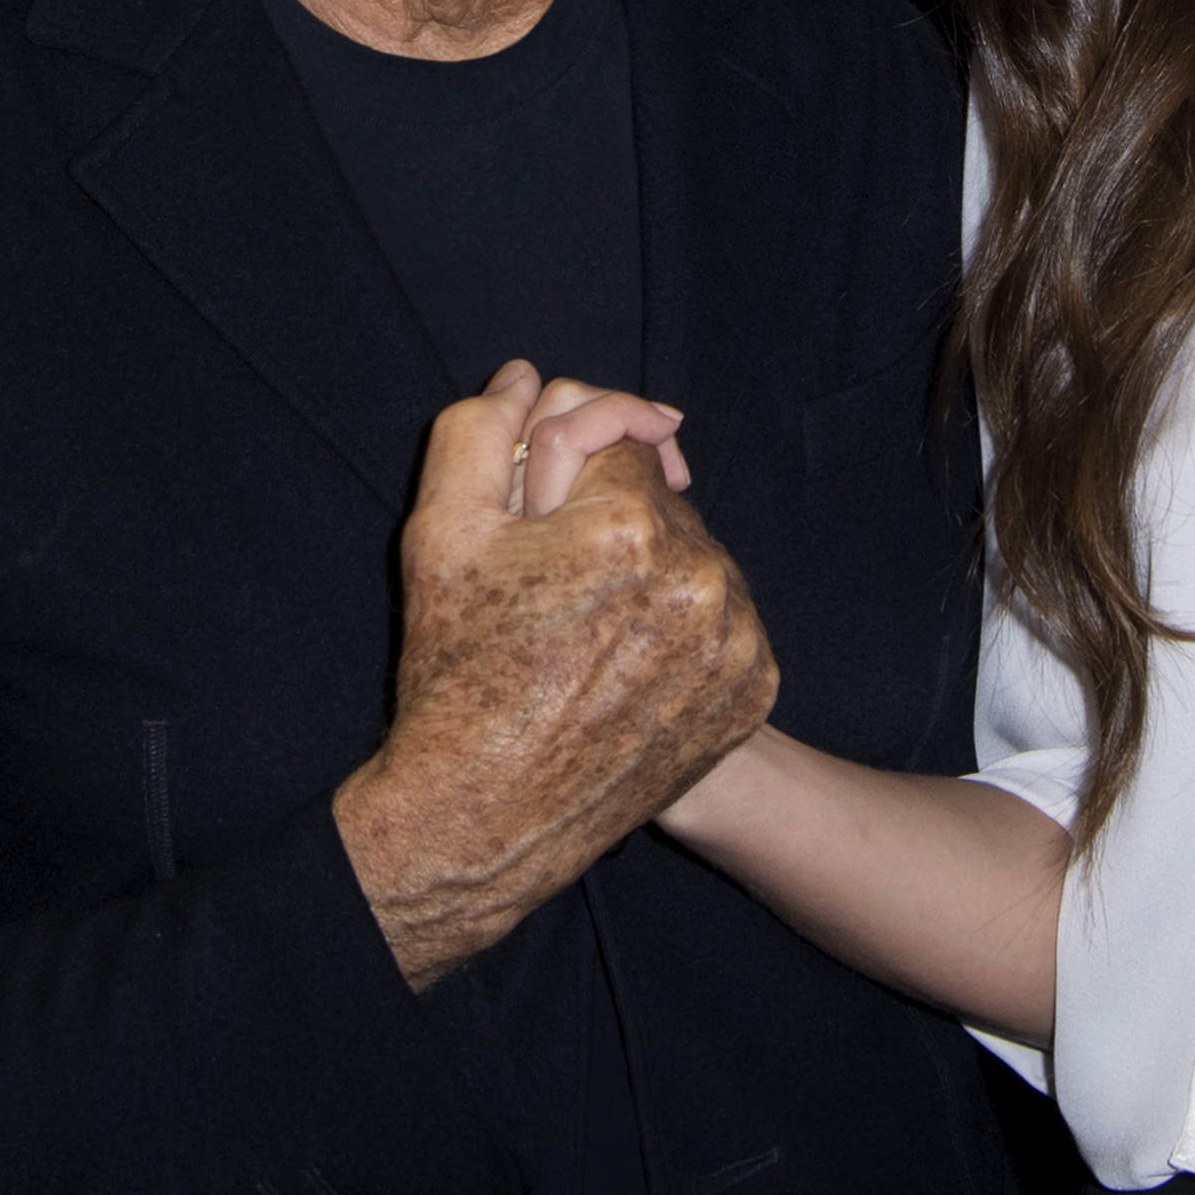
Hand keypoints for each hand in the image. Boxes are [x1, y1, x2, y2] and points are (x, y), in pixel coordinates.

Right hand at [334, 363, 777, 987]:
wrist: (486, 816)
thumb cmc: (457, 672)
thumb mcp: (440, 534)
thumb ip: (479, 432)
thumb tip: (526, 378)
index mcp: (628, 524)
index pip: (623, 441)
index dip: (577, 471)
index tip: (546, 514)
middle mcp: (701, 577)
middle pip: (665, 501)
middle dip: (617, 521)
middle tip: (559, 585)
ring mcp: (737, 640)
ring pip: (699, 560)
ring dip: (657, 574)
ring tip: (591, 632)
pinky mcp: (754, 690)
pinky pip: (726, 622)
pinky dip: (688, 631)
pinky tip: (629, 665)